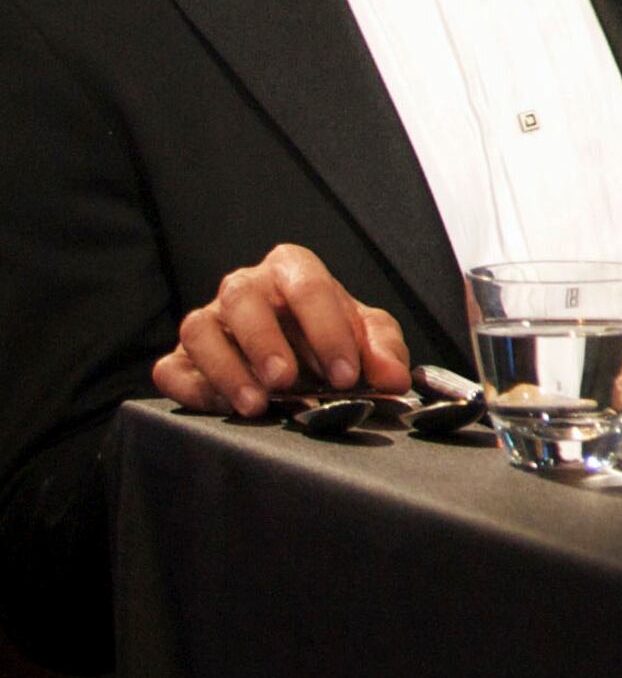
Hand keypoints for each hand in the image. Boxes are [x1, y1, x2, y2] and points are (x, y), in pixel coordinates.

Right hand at [152, 244, 410, 418]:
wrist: (295, 359)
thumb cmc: (329, 337)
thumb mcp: (366, 336)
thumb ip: (383, 351)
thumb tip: (393, 380)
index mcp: (291, 269)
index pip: (308, 286)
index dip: (328, 330)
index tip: (345, 375)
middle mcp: (244, 288)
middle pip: (242, 297)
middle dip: (264, 340)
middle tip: (287, 381)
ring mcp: (208, 321)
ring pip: (198, 329)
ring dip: (225, 368)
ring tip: (256, 405)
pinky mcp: (181, 357)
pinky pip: (171, 368)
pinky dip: (192, 388)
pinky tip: (221, 407)